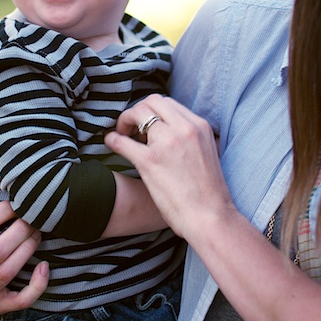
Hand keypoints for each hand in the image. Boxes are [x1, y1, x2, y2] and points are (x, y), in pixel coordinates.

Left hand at [105, 95, 232, 241]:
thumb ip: (195, 139)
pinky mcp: (149, 161)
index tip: (147, 126)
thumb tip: (179, 136)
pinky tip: (110, 143)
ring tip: (123, 135)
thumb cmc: (209, 194)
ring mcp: (166, 143)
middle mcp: (184, 129)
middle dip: (137, 111)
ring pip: (137, 114)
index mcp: (199, 126)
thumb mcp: (210, 153)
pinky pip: (122, 141)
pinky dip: (112, 139)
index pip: (168, 103)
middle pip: (151, 102)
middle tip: (131, 128)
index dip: (152, 111)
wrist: (210, 217)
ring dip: (125, 121)